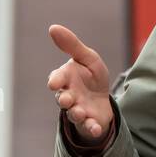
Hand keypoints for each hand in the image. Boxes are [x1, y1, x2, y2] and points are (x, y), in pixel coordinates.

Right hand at [47, 24, 112, 142]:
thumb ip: (72, 45)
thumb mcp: (87, 58)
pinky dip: (91, 129)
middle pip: (63, 98)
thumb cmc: (90, 76)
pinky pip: (89, 127)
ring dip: (76, 114)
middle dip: (64, 99)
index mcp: (66, 79)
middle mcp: (68, 96)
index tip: (54, 83)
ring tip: (80, 112)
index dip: (56, 80)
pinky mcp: (90, 122)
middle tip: (67, 99)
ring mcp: (78, 110)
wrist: (102, 98)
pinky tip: (96, 129)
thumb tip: (53, 27)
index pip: (57, 79)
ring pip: (73, 114)